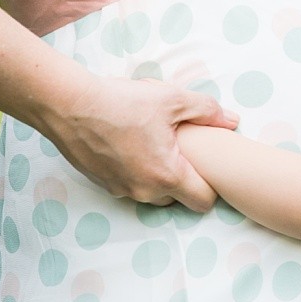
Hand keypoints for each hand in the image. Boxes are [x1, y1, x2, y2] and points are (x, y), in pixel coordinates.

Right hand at [42, 76, 238, 211]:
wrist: (68, 105)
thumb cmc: (121, 102)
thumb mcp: (171, 99)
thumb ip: (206, 110)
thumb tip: (232, 120)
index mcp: (168, 175)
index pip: (205, 201)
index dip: (211, 186)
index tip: (206, 167)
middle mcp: (146, 192)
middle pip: (180, 200)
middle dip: (185, 181)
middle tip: (181, 153)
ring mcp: (124, 192)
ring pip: (154, 195)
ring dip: (159, 178)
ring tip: (154, 147)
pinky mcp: (105, 186)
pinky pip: (131, 187)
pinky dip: (136, 174)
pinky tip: (130, 147)